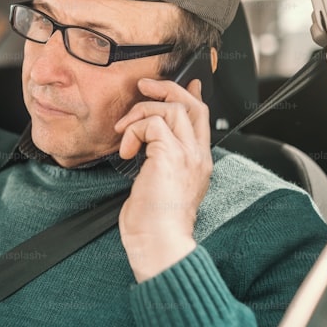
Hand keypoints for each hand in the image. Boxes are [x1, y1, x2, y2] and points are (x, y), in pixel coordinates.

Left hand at [114, 77, 212, 280]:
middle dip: (167, 89)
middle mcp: (197, 156)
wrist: (158, 243)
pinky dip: (133, 130)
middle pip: (192, 105)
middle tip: (143, 88)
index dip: (191, 95)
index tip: (184, 83)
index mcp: (198, 164)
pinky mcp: (169, 156)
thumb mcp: (159, 187)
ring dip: (140, 112)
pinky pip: (152, 123)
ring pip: (171, 109)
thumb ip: (159, 163)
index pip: (202, 119)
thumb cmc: (153, 224)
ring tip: (124, 132)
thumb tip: (146, 147)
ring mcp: (186, 155)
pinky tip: (126, 150)